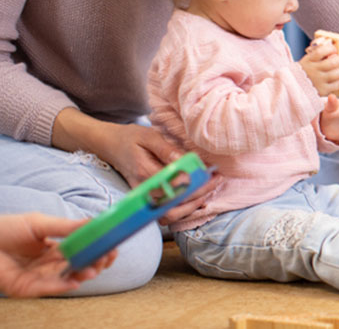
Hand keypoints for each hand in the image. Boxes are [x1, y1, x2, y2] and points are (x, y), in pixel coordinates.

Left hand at [0, 213, 117, 297]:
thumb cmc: (6, 229)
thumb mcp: (40, 223)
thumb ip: (66, 226)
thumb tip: (94, 222)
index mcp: (54, 248)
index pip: (82, 252)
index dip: (98, 250)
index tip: (113, 246)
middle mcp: (49, 264)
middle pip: (79, 266)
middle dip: (96, 263)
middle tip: (107, 257)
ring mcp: (39, 277)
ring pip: (67, 278)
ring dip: (83, 274)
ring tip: (93, 269)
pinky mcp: (28, 288)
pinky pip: (49, 288)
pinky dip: (63, 285)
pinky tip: (76, 280)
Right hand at [53, 111, 214, 225]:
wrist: (109, 146)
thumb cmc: (130, 138)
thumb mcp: (148, 136)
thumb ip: (166, 149)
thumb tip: (185, 161)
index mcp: (144, 172)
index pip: (174, 184)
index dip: (196, 182)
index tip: (212, 173)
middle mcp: (143, 189)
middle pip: (174, 204)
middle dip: (199, 195)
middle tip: (216, 181)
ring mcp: (143, 198)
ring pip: (169, 215)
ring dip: (191, 206)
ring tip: (209, 190)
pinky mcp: (145, 201)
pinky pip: (164, 213)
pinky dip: (182, 210)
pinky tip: (197, 198)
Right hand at [299, 38, 338, 96]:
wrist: (294, 88)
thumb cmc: (304, 72)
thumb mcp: (306, 61)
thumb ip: (316, 55)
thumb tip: (332, 49)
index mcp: (307, 61)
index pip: (320, 52)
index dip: (330, 49)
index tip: (334, 49)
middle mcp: (312, 71)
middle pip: (331, 63)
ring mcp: (317, 81)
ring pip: (336, 74)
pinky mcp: (322, 90)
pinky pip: (337, 85)